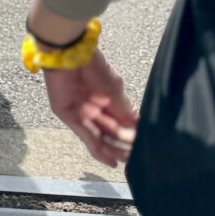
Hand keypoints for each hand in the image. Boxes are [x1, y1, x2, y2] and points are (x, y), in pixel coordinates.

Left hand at [43, 51, 137, 166]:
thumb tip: (139, 129)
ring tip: (126, 160)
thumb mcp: (114, 89)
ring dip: (113, 150)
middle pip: (111, 133)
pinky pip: (86, 136)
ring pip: (100, 138)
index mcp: (108, 99)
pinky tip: (111, 161)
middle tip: (136, 155)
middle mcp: (96, 108)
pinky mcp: (69, 116)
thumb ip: (124, 110)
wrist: (69, 54)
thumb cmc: (93, 66)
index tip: (145, 146)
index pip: (123, 123)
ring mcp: (82, 113)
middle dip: (124, 146)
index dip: (133, 135)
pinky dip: (98, 150)